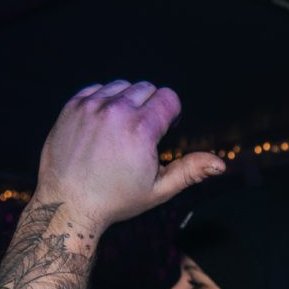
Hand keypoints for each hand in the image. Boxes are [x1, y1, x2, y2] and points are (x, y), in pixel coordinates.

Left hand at [32, 81, 224, 233]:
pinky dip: (105, 100)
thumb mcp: (158, 189)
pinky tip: (105, 123)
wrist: (68, 203)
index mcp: (140, 130)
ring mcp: (91, 107)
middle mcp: (116, 112)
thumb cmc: (115, 200)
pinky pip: (97, 88)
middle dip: (151, 106)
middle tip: (143, 133)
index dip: (172, 114)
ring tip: (123, 128)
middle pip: (147, 88)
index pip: (168, 97)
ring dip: (128, 101)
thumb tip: (220, 164)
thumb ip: (190, 171)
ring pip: (122, 85)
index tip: (164, 130)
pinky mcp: (72, 107)